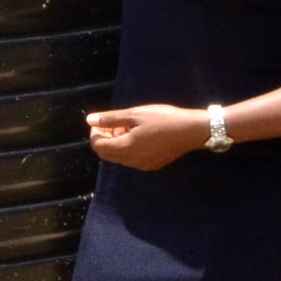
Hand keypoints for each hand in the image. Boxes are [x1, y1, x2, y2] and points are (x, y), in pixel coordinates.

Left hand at [85, 104, 209, 170]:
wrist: (191, 131)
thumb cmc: (162, 119)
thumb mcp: (134, 114)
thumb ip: (111, 119)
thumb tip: (90, 120)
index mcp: (126, 148)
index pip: (98, 146)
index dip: (95, 134)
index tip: (103, 122)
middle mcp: (132, 161)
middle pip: (106, 154)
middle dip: (104, 139)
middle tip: (114, 123)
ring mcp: (143, 165)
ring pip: (119, 157)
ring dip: (116, 143)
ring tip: (128, 127)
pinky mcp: (152, 165)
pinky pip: (131, 160)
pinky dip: (128, 149)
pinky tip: (138, 135)